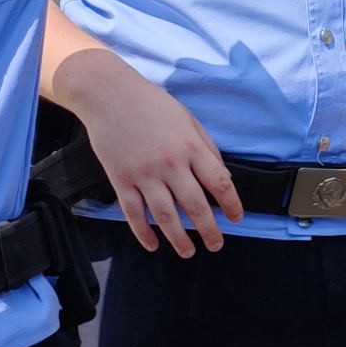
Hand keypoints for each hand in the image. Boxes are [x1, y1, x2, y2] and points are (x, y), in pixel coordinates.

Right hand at [78, 69, 239, 256]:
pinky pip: (134, 213)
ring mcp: (144, 174)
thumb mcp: (188, 119)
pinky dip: (143, 232)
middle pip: (195, 206)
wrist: (108, 94)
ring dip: (179, 239)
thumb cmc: (151, 103)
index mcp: (191, 147)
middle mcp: (170, 164)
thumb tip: (222, 176)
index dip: (232, 205)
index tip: (237, 219)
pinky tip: (153, 244)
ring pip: (166, 216)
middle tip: (217, 245)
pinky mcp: (121, 179)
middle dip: (210, 230)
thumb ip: (206, 147)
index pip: (220, 183)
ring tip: (189, 252)